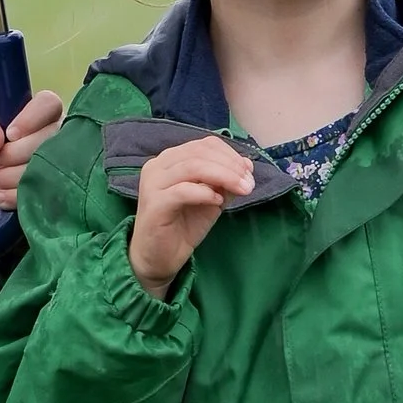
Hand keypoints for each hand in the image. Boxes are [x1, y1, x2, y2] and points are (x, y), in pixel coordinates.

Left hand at [0, 91, 65, 211]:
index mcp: (44, 114)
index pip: (48, 104)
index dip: (30, 119)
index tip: (10, 135)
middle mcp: (62, 134)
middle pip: (48, 138)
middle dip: (15, 153)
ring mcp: (66, 162)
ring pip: (48, 166)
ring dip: (14, 176)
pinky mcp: (60, 189)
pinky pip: (44, 193)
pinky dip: (17, 196)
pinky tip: (2, 195)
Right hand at [129, 136, 254, 297]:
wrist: (158, 257)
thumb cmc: (183, 226)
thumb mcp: (212, 199)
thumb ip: (226, 181)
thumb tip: (247, 164)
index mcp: (170, 160)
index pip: (204, 145)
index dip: (230, 154)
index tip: (248, 171)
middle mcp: (158, 166)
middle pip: (199, 153)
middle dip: (230, 166)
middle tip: (249, 182)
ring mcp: (153, 183)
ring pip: (193, 167)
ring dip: (223, 176)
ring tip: (241, 189)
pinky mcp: (154, 204)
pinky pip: (183, 191)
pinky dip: (204, 192)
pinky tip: (217, 202)